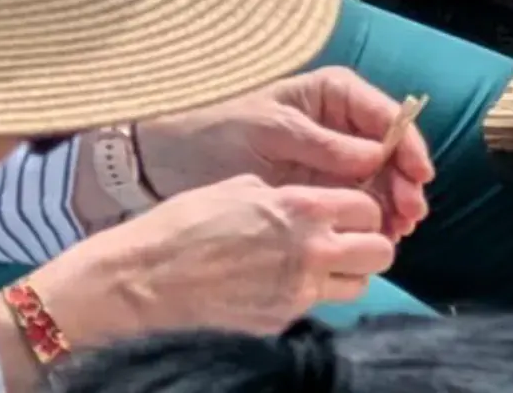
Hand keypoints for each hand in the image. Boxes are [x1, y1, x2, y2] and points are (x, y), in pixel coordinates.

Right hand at [31, 178, 394, 347]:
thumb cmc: (176, 228)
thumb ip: (282, 194)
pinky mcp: (277, 325)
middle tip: (345, 244)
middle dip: (369, 245)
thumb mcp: (235, 188)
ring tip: (317, 270)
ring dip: (346, 276)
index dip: (363, 211)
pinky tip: (280, 291)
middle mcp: (310, 250)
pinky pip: (316, 311)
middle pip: (380, 250)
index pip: (368, 207)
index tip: (350, 214)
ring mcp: (296, 293)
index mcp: (301, 207)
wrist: (132, 285)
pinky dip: (310, 301)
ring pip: (357, 286)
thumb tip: (302, 200)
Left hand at [132, 69, 433, 240]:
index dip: (409, 147)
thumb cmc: (218, 130)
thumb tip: (376, 158)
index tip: (418, 178)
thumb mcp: (271, 132)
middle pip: (392, 150)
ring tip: (397, 233)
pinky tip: (376, 234)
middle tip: (409, 217)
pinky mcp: (319, 185)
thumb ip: (324, 145)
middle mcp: (343, 122)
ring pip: (380, 178)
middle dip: (405, 183)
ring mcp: (333, 155)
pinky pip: (355, 198)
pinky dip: (370, 216)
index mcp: (336, 94)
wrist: (167, 157)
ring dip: (393, 204)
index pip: (389, 117)